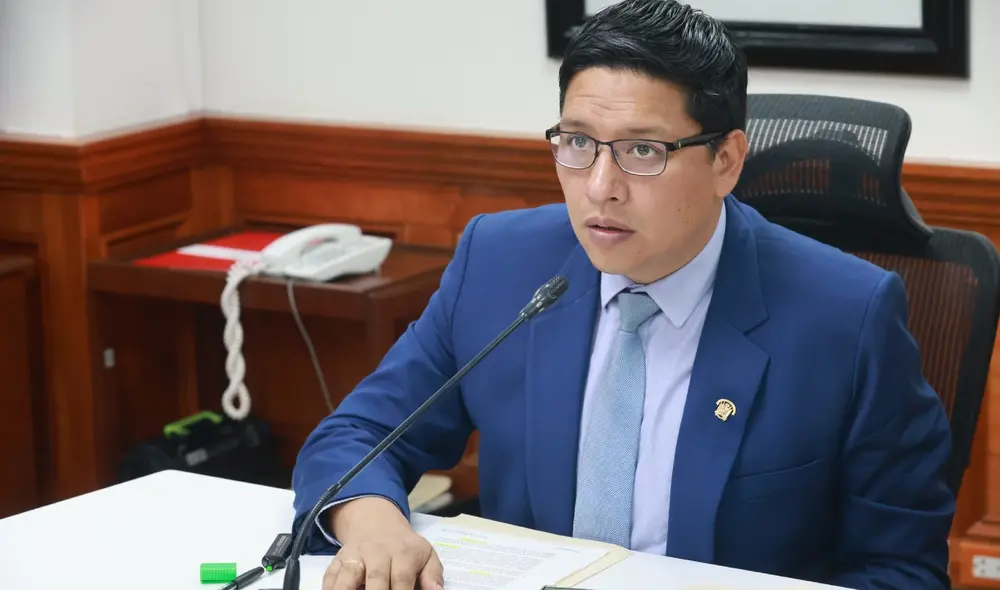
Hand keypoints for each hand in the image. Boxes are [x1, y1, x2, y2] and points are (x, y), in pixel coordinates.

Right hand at [323, 497, 444, 589]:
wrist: (377, 524)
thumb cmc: (405, 548)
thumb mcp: (426, 554)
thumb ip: (432, 574)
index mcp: (402, 552)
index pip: (402, 578)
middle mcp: (377, 552)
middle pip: (376, 578)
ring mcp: (354, 555)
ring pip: (347, 575)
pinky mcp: (337, 560)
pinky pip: (330, 576)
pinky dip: (329, 587)